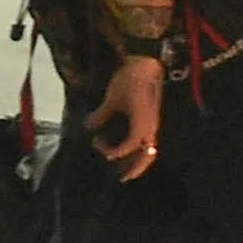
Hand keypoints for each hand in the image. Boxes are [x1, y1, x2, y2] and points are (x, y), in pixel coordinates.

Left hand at [90, 58, 165, 178]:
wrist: (146, 63)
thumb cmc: (130, 80)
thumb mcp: (112, 99)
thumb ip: (101, 116)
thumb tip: (88, 127)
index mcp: (142, 125)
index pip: (127, 148)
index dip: (111, 151)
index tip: (96, 142)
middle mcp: (151, 128)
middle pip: (147, 156)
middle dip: (135, 169)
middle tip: (122, 179)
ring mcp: (153, 123)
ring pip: (149, 149)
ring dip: (138, 160)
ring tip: (127, 169)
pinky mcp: (152, 117)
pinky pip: (148, 138)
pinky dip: (139, 146)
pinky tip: (128, 147)